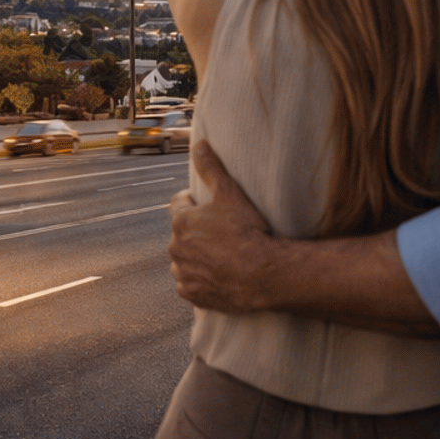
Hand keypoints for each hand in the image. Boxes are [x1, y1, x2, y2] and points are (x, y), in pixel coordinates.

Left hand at [169, 139, 279, 313]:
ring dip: (196, 256)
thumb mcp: (230, 193)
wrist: (264, 274)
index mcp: (181, 222)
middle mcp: (175, 248)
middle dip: (196, 231)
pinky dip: (200, 279)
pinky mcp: (192, 294)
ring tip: (221, 255)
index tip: (211, 207)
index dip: (195, 202)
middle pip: (181, 233)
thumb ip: (211, 167)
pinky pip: (190, 283)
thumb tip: (199, 144)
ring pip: (184, 259)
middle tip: (221, 232)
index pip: (179, 204)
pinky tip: (218, 274)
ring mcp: (183, 273)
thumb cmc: (248, 231)